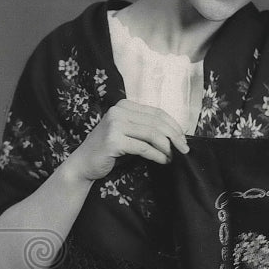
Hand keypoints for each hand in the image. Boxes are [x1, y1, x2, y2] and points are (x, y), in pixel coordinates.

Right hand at [65, 100, 189, 181]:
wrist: (84, 163)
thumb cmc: (109, 150)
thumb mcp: (128, 133)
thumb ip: (145, 128)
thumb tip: (175, 135)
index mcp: (124, 105)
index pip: (157, 112)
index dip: (174, 125)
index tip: (184, 139)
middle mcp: (119, 111)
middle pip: (157, 122)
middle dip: (175, 137)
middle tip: (184, 149)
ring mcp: (115, 124)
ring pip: (152, 134)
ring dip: (167, 147)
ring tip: (172, 157)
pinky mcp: (114, 140)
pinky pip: (144, 148)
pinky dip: (157, 155)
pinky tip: (163, 161)